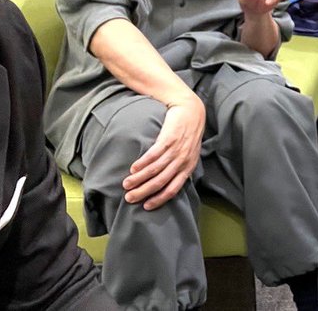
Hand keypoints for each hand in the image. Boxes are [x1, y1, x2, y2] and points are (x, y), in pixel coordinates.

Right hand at [122, 94, 204, 210]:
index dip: (159, 199)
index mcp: (188, 167)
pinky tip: (133, 168)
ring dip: (139, 179)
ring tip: (126, 184)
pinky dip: (143, 163)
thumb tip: (166, 183)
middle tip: (129, 198)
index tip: (146, 206)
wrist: (191, 109)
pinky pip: (154, 154)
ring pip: (155, 170)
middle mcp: (182, 161)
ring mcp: (176, 150)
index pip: (173, 189)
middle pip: (161, 181)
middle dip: (144, 192)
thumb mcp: (189, 153)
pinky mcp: (169, 138)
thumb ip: (180, 167)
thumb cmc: (188, 133)